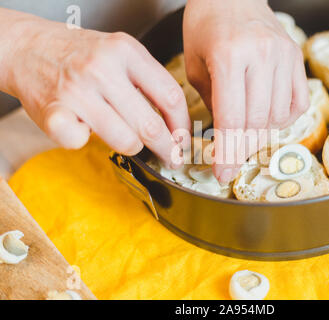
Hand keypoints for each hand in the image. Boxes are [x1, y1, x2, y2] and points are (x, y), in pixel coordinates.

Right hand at [1, 13, 190, 167]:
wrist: (30, 48)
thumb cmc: (81, 55)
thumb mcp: (120, 52)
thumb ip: (148, 80)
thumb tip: (177, 123)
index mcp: (126, 51)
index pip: (171, 96)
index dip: (183, 126)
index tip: (184, 139)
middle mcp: (102, 69)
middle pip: (152, 126)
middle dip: (167, 150)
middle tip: (171, 158)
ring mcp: (76, 91)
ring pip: (125, 141)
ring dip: (133, 148)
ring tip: (130, 141)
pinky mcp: (53, 112)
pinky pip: (82, 144)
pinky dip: (86, 142)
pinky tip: (86, 129)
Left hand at [183, 0, 309, 182]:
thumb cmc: (206, 29)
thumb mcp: (194, 67)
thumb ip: (210, 104)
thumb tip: (225, 139)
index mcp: (228, 56)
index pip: (230, 118)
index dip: (226, 152)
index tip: (222, 173)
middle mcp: (260, 55)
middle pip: (256, 122)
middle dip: (242, 149)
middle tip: (231, 160)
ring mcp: (283, 55)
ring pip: (278, 116)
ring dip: (260, 135)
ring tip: (244, 134)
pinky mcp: (296, 58)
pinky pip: (297, 103)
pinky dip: (282, 119)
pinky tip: (266, 117)